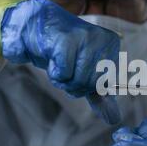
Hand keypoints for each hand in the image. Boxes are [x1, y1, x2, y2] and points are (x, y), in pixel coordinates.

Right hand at [1, 0, 120, 123]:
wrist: (33, 26)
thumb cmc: (60, 50)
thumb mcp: (83, 73)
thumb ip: (98, 94)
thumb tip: (113, 118)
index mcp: (111, 45)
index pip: (106, 84)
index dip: (87, 85)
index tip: (77, 69)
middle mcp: (102, 39)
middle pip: (93, 84)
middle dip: (74, 84)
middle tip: (66, 68)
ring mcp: (86, 37)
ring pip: (79, 80)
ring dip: (63, 80)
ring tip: (59, 62)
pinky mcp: (67, 40)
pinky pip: (64, 74)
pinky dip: (54, 73)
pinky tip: (52, 58)